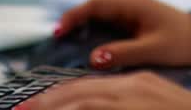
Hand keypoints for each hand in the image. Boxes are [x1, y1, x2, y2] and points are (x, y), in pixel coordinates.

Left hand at [15, 72, 190, 109]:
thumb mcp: (155, 106)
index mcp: (137, 83)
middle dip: (46, 103)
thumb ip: (128, 105)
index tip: (36, 106)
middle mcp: (134, 86)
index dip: (58, 96)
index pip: (88, 86)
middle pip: (78, 91)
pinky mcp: (138, 108)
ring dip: (54, 109)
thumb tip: (94, 107)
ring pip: (83, 102)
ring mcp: (136, 100)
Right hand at [57, 0, 190, 69]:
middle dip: (75, 19)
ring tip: (67, 41)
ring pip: (102, 12)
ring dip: (85, 23)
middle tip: (57, 38)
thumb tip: (93, 59)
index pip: (97, 5)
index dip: (75, 16)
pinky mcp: (137, 20)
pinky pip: (111, 20)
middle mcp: (131, 3)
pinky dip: (96, 28)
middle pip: (96, 6)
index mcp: (134, 5)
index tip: (59, 31)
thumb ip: (123, 53)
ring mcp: (134, 10)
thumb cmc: (182, 43)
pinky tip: (89, 43)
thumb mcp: (153, 50)